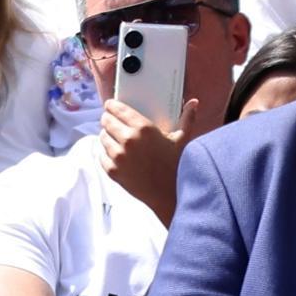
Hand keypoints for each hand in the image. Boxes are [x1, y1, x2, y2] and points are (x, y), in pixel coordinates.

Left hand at [96, 96, 181, 217]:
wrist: (170, 193)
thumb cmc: (178, 164)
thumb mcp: (183, 139)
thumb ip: (187, 118)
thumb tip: (193, 102)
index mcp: (143, 128)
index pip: (118, 110)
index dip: (112, 106)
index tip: (110, 105)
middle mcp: (127, 140)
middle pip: (106, 122)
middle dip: (107, 120)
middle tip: (109, 120)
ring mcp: (118, 157)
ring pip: (102, 138)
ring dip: (106, 136)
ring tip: (113, 137)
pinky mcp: (112, 171)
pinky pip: (101, 155)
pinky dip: (105, 153)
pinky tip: (113, 152)